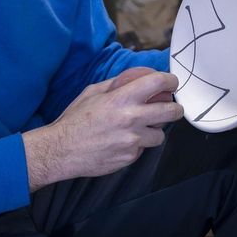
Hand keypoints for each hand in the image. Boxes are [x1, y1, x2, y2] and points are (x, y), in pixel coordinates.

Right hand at [23, 66, 181, 188]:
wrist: (60, 150)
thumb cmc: (74, 120)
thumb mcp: (92, 93)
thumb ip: (116, 85)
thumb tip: (135, 78)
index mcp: (121, 99)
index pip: (157, 83)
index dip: (170, 80)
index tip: (171, 83)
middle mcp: (131, 119)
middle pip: (171, 111)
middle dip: (176, 109)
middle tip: (174, 108)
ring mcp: (132, 141)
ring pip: (160, 134)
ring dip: (155, 130)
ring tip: (142, 128)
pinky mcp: (130, 157)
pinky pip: (143, 149)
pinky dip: (138, 145)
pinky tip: (123, 142)